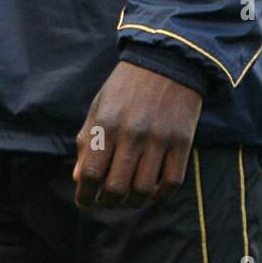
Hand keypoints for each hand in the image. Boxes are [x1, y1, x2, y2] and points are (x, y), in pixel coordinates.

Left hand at [73, 61, 201, 208]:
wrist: (167, 60)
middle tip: (107, 200)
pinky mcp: (182, 141)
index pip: (91, 174)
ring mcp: (160, 139)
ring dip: (133, 201)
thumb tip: (79, 179)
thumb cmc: (127, 85)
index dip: (84, 195)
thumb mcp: (100, 105)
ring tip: (128, 195)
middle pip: (116, 189)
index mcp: (107, 123)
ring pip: (143, 191)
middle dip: (107, 202)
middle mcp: (133, 133)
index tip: (85, 200)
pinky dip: (159, 193)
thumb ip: (88, 141)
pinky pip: (171, 183)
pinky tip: (152, 188)